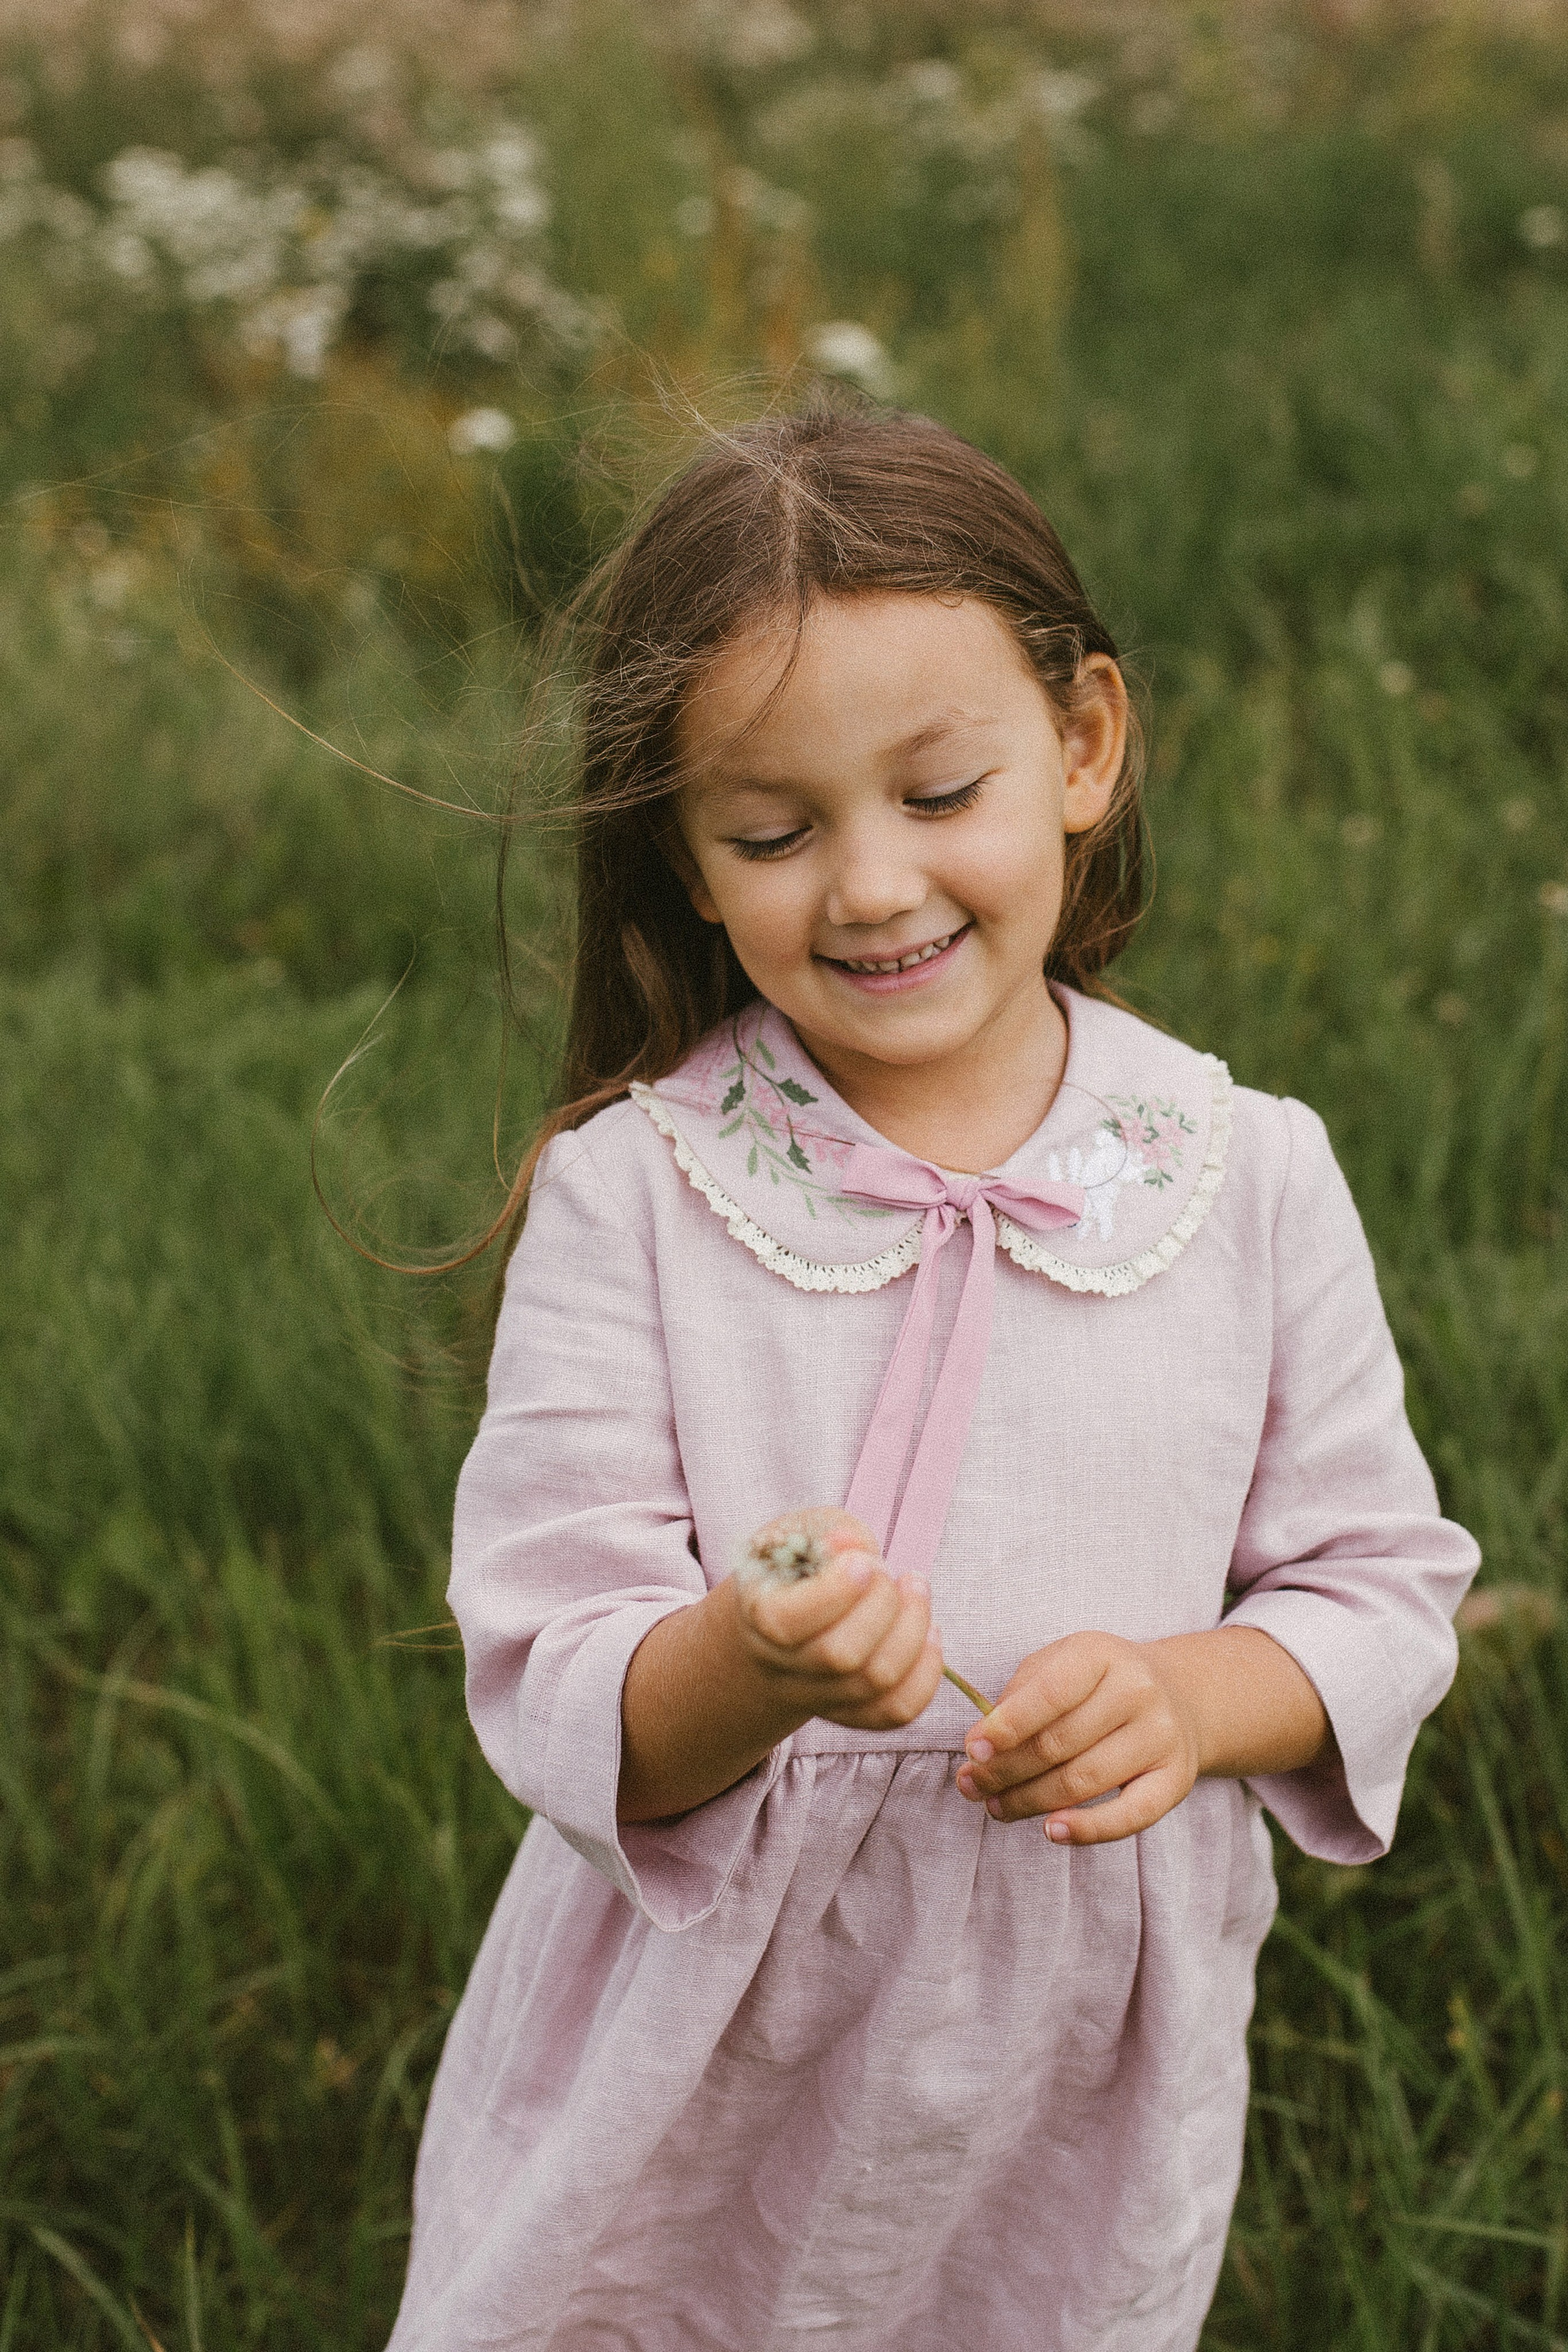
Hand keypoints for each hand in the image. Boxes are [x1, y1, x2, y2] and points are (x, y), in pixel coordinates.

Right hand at [735, 1507, 944, 1732]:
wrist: (782, 1617)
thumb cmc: (796, 1564)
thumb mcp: (802, 1532)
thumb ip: (829, 1532)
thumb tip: (851, 1544)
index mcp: (759, 1615)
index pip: (788, 1623)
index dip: (837, 1591)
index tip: (864, 1561)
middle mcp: (783, 1666)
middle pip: (841, 1656)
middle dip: (883, 1604)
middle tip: (888, 1571)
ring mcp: (818, 1696)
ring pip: (875, 1682)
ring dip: (913, 1628)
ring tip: (915, 1588)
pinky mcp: (853, 1711)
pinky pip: (896, 1711)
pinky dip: (926, 1673)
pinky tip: (930, 1632)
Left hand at [955, 1631, 1201, 1843]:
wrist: (1177, 1695)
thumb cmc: (1097, 1683)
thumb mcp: (1058, 1665)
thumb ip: (1018, 1697)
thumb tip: (980, 1746)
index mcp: (1101, 1654)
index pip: (1049, 1693)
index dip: (1006, 1726)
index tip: (972, 1750)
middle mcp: (1137, 1691)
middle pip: (1059, 1743)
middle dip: (1006, 1770)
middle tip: (972, 1786)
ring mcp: (1161, 1736)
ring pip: (1083, 1780)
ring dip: (1030, 1801)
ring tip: (997, 1807)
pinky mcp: (1176, 1779)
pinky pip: (1129, 1816)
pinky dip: (1087, 1830)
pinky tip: (1051, 1830)